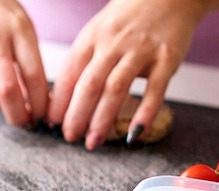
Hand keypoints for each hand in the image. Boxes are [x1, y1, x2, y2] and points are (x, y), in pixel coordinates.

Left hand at [47, 0, 218, 149]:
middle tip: (69, 137)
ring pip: (116, 89)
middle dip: (75, 116)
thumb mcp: (97, 33)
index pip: (68, 75)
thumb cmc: (128, 20)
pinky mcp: (167, 59)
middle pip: (88, 85)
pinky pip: (154, 90)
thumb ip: (82, 63)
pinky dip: (144, 114)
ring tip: (92, 142)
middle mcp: (113, 44)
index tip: (50, 123)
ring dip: (102, 120)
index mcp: (91, 39)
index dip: (57, 102)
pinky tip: (133, 134)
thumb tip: (59, 100)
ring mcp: (141, 51)